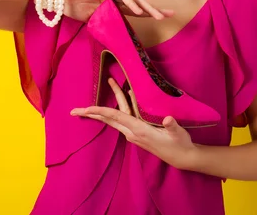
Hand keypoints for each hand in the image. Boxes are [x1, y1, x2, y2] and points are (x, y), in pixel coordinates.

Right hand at [63, 0, 173, 22]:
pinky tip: (138, 10)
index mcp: (113, 4)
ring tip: (158, 15)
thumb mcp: (92, 20)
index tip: (163, 18)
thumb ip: (105, 23)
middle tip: (170, 14)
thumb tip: (116, 35)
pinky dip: (130, 2)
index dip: (149, 13)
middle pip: (139, 3)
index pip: (135, 9)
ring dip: (146, 7)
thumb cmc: (72, 6)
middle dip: (154, 9)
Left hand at [70, 77, 198, 170]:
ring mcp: (133, 133)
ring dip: (102, 110)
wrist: (182, 157)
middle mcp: (132, 132)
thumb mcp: (178, 134)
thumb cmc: (180, 144)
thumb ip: (172, 126)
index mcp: (139, 130)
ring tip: (90, 103)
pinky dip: (116, 110)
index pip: (116, 117)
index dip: (101, 111)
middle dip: (92, 113)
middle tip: (74, 110)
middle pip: (109, 118)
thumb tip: (167, 119)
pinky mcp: (137, 133)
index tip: (87, 108)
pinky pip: (123, 118)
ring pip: (114, 118)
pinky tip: (120, 99)